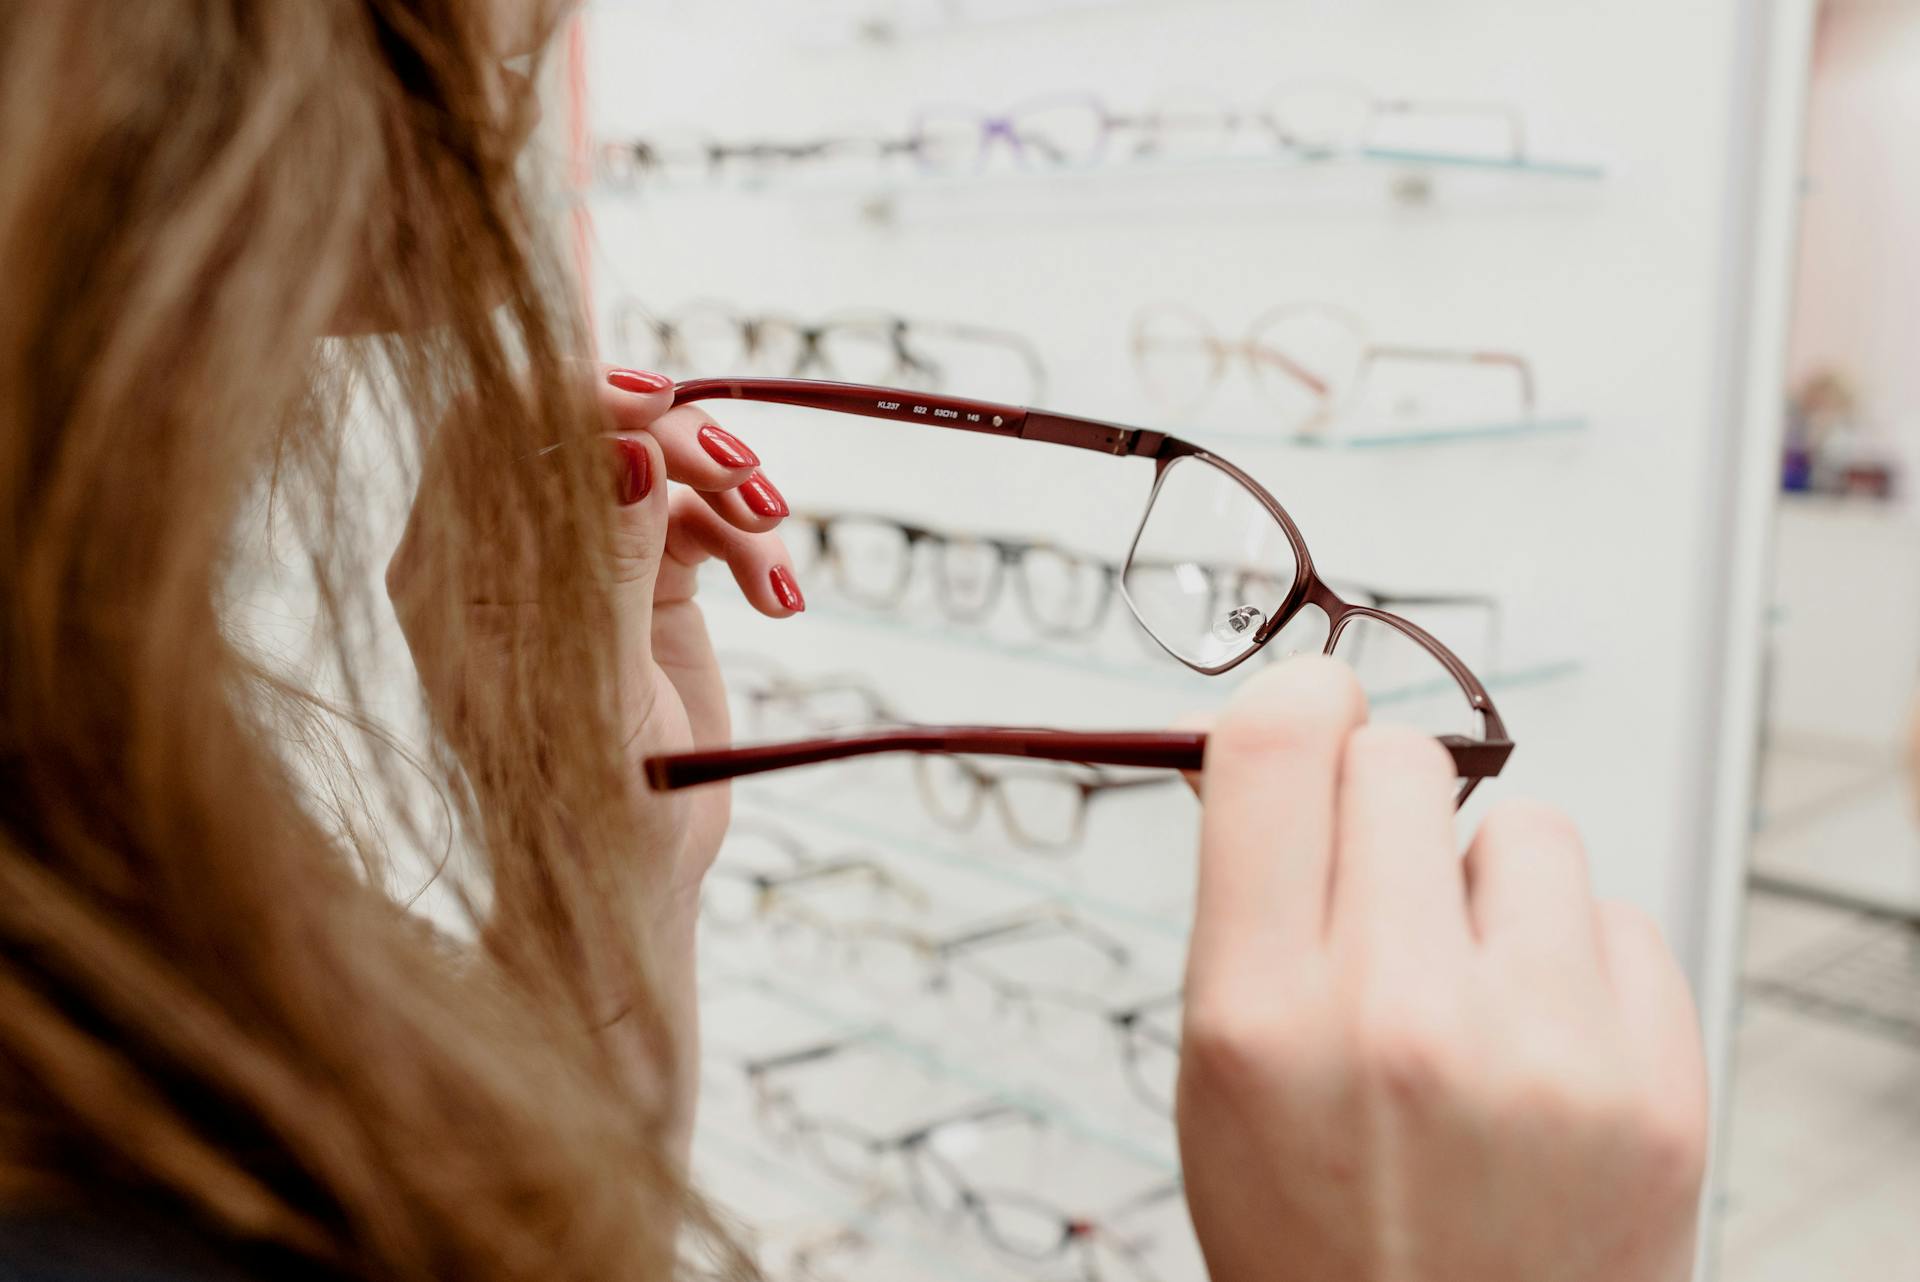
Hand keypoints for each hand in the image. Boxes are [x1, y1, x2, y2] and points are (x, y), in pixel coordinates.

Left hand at [387, 365, 802, 915]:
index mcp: (452, 572)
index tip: (656, 403)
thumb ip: (609, 572)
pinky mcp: (649, 585)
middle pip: (583, 432)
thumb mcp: (595, 694)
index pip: (486, 432)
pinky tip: (781, 599)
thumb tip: (630, 455)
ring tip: (773, 533)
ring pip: (653, 465)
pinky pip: (702, 521)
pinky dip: (749, 543)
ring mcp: (585, 563)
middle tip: (741, 473)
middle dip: (670, 437)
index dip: (565, 392)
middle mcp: (511, 553)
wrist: (633, 882)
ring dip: (726, 488)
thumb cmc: (585, 811)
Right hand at [1178, 657, 1708, 1281]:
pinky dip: (1576, 967)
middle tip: (1383, 891)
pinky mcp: (1658, 1088)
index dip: (1301, 704)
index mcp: (1258, 1014)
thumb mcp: (1218, 1077)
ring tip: (1471, 994)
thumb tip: (1288, 735)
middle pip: (1406, 761)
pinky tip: (1541, 1053)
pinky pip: (1619, 922)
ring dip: (1492, 888)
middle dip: (1387, 805)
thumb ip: (1249, 903)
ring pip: (1530, 830)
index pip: (1282, 744)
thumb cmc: (1314, 1237)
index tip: (1317, 717)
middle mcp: (1400, 1020)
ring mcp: (1544, 1055)